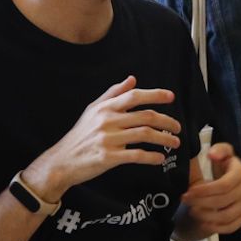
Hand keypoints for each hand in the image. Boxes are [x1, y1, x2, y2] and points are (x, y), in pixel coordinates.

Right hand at [24, 77, 181, 200]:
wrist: (62, 161)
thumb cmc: (80, 136)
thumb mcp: (92, 111)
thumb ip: (113, 94)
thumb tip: (132, 79)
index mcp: (105, 108)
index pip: (134, 96)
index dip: (155, 95)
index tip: (171, 97)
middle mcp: (107, 121)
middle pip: (145, 116)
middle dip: (166, 121)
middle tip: (178, 127)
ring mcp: (108, 139)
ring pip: (144, 134)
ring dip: (164, 139)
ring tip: (175, 143)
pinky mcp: (108, 157)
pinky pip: (136, 155)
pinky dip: (151, 157)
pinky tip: (159, 159)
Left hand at [180, 143, 240, 236]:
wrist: (232, 184)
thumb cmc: (223, 168)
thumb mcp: (221, 154)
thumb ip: (219, 150)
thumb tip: (212, 154)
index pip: (224, 185)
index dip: (205, 190)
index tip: (189, 191)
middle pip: (223, 201)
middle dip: (201, 202)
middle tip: (185, 201)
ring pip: (226, 216)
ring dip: (206, 216)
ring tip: (192, 211)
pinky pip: (231, 227)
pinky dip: (215, 227)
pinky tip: (202, 222)